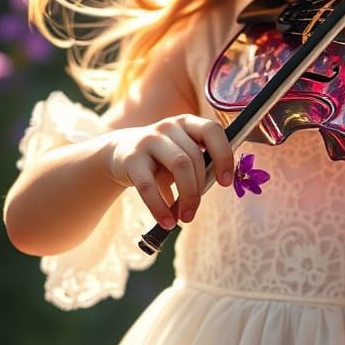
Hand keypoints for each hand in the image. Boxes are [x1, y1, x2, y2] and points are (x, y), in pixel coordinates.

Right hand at [106, 115, 233, 228]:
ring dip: (187, 196)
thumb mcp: (182, 153)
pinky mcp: (131, 158)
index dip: (223, 155)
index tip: (226, 182)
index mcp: (187, 123)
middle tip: (194, 211)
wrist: (118, 152)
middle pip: (194, 157)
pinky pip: (148, 185)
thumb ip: (203, 164)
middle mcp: (169, 127)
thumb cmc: (161, 158)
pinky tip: (167, 222)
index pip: (212, 131)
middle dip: (199, 189)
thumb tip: (223, 183)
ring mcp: (149, 139)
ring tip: (185, 217)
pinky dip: (160, 207)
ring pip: (179, 166)